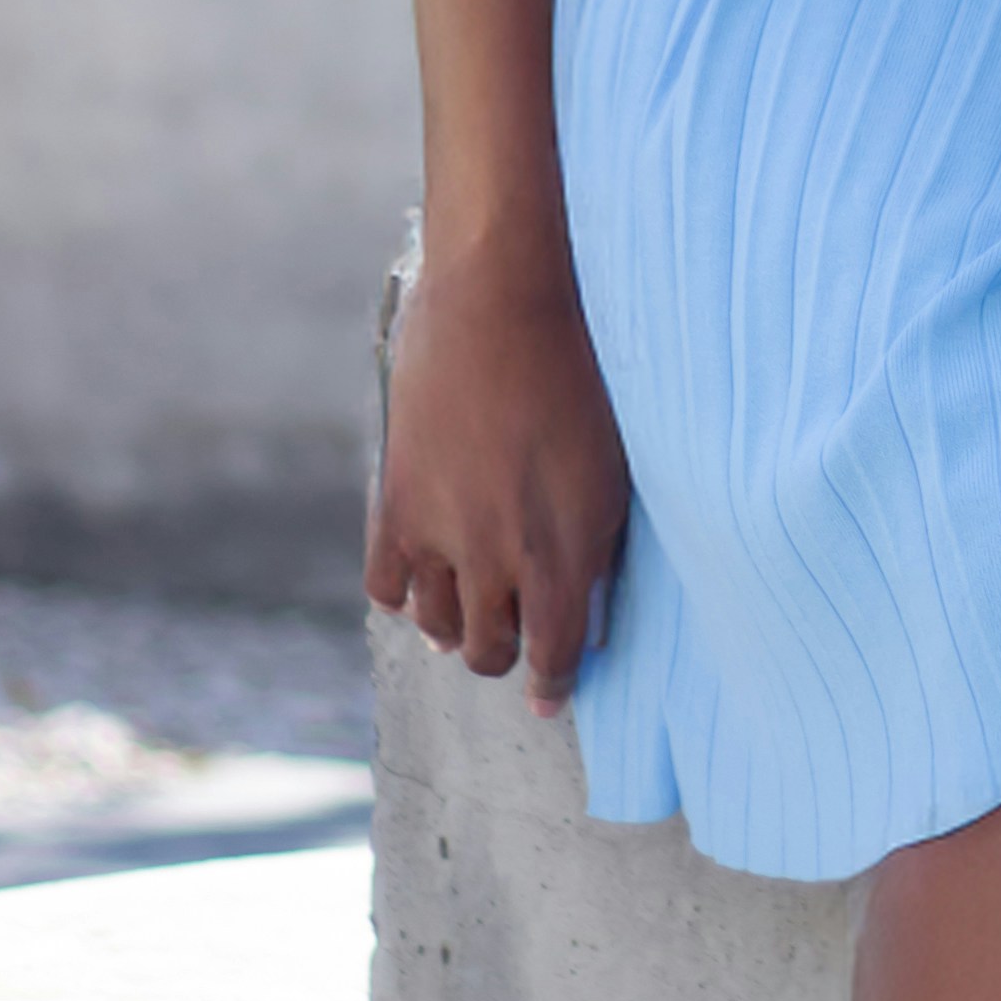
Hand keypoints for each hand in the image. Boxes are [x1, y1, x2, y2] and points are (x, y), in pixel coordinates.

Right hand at [367, 222, 635, 694]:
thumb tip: (585, 599)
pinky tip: (421, 581)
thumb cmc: (582, 373)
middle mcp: (501, 557)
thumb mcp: (614, 467)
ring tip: (467, 610)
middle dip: (504, 653)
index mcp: (566, 551)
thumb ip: (599, 541)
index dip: (552, 685)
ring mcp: (442, 534)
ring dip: (454, 628)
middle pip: (489, 649)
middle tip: (511, 638)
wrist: (504, 302)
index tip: (550, 698)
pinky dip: (403, 593)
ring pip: (436, 627)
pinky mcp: (396, 504)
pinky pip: (386, 587)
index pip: (554, 655)